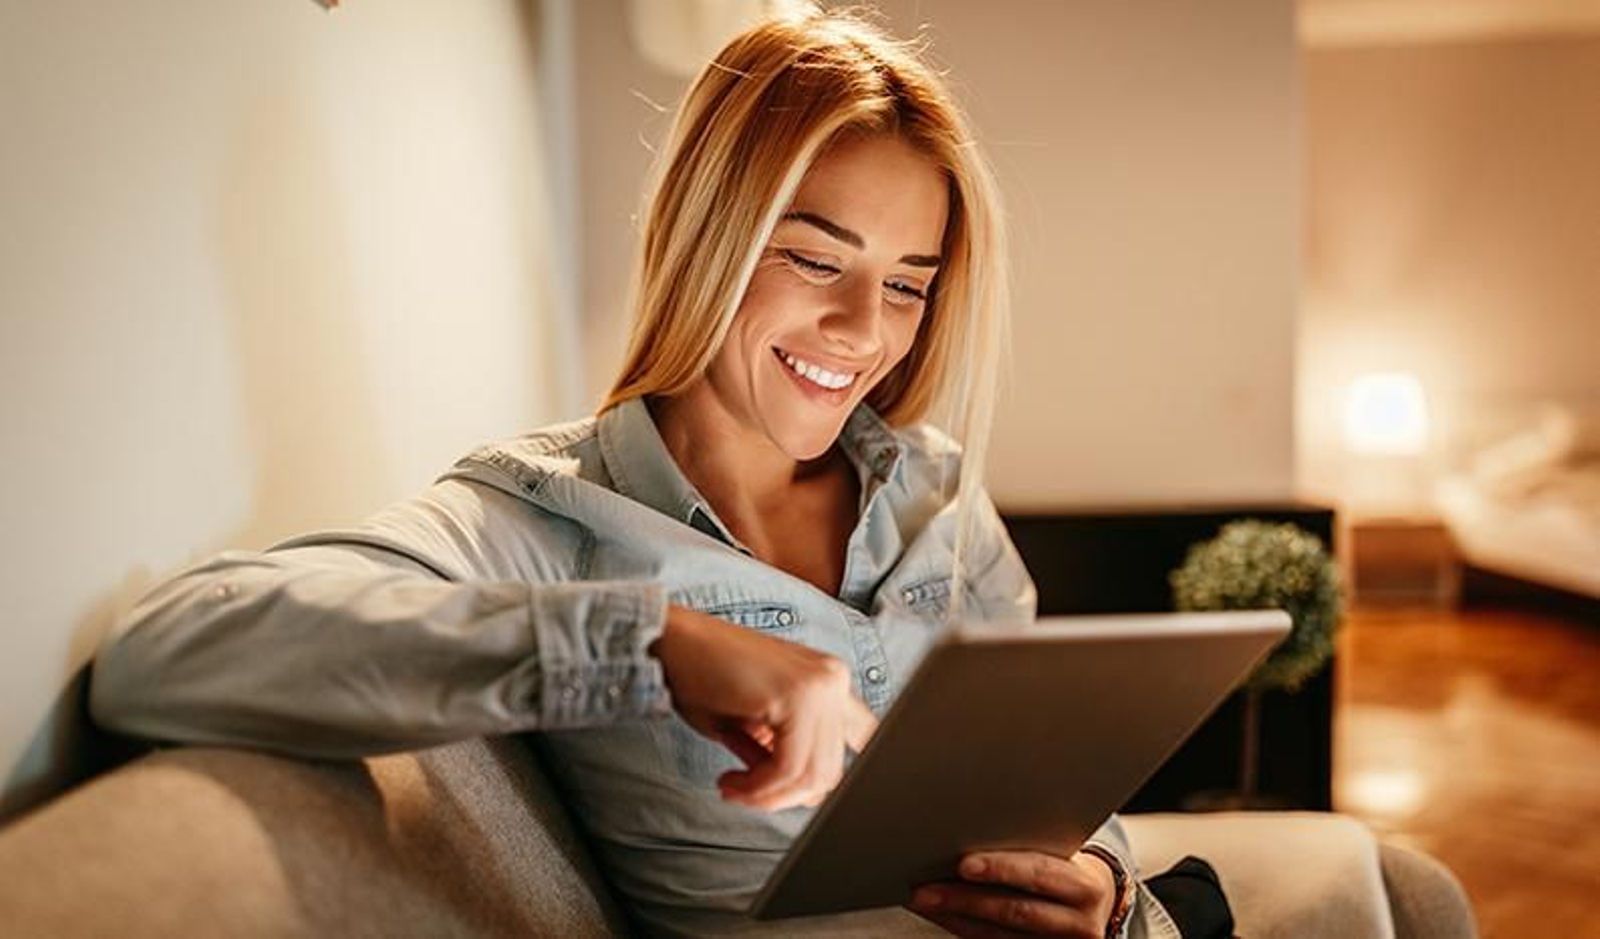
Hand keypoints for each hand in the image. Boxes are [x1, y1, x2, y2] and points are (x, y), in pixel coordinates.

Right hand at [649, 605, 877, 810]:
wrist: (673, 641)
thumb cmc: (704, 676)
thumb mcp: (756, 725)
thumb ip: (787, 754)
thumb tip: (800, 795)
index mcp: (828, 682)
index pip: (862, 743)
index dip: (827, 780)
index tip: (785, 796)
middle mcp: (833, 680)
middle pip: (832, 771)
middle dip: (786, 798)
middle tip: (744, 794)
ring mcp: (820, 684)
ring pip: (814, 776)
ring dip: (769, 796)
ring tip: (734, 787)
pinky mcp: (797, 694)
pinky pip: (788, 768)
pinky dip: (758, 788)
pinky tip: (732, 781)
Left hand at [908, 849, 1118, 937]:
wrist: (1092, 907)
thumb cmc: (1066, 869)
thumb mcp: (1061, 854)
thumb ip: (1031, 846)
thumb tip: (970, 827)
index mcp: (1085, 886)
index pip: (1040, 873)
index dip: (1001, 868)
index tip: (964, 864)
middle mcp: (1079, 922)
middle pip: (1015, 910)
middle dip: (964, 899)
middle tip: (925, 889)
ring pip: (999, 936)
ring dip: (954, 916)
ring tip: (923, 900)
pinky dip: (962, 929)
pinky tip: (941, 914)